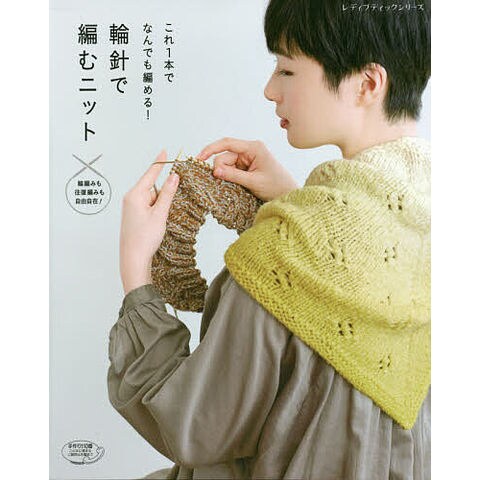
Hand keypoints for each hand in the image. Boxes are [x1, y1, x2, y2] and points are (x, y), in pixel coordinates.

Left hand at [119, 149, 179, 294]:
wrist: (133, 258)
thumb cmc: (144, 238)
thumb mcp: (160, 214)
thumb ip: (168, 193)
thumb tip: (174, 176)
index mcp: (135, 195)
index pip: (150, 174)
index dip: (160, 163)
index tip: (165, 151)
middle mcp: (131, 199)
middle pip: (153, 187)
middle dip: (164, 195)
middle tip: (166, 210)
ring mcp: (131, 208)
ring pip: (152, 199)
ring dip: (161, 206)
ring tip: (159, 222)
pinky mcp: (134, 216)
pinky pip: (148, 207)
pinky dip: (156, 211)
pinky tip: (157, 223)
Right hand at [196, 137, 298, 201]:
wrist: (288, 195)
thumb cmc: (277, 186)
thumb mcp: (254, 182)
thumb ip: (234, 176)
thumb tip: (215, 171)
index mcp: (253, 148)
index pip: (227, 143)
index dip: (211, 149)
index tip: (198, 159)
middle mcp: (249, 150)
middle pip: (224, 156)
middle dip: (221, 170)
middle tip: (225, 184)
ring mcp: (247, 159)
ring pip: (226, 165)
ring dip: (226, 176)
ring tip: (238, 187)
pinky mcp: (246, 167)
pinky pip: (231, 170)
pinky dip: (229, 178)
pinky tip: (236, 185)